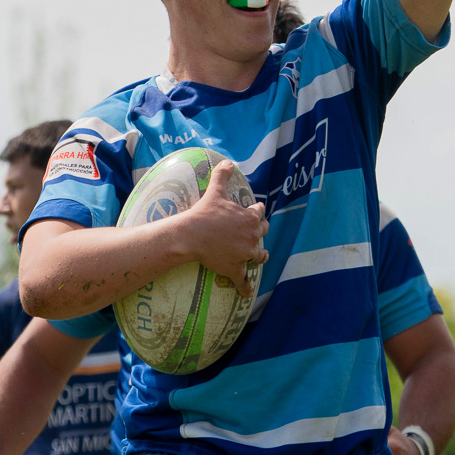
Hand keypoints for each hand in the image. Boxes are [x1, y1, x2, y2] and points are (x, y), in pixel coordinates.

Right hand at [177, 161, 267, 289]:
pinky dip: (245, 287)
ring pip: (259, 256)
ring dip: (260, 255)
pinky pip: (243, 280)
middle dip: (260, 232)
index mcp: (249, 218)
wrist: (192, 235)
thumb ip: (222, 175)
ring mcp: (245, 253)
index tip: (255, 212)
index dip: (257, 212)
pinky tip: (247, 292)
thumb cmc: (204, 213)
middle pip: (263, 233)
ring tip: (260, 256)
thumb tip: (227, 161)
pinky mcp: (235, 268)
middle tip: (256, 233)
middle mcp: (251, 236)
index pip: (259, 213)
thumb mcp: (215, 191)